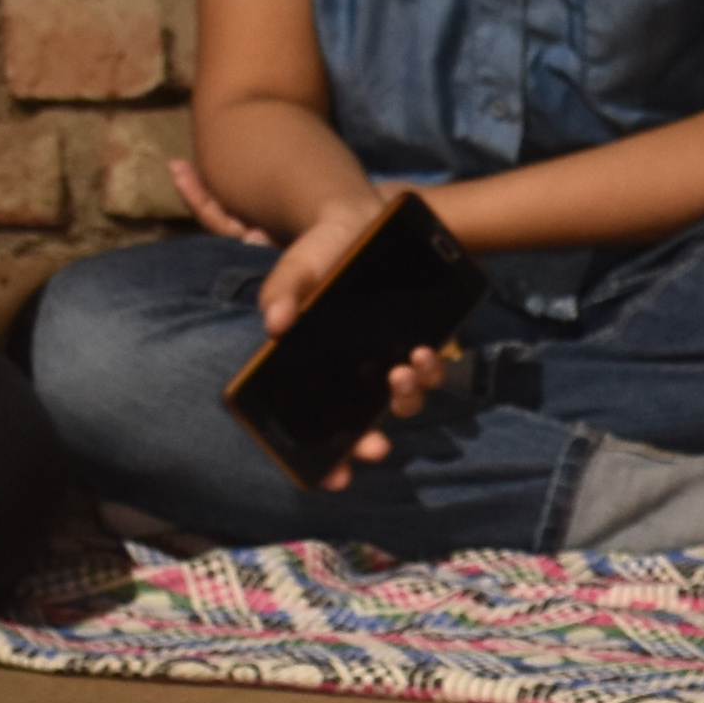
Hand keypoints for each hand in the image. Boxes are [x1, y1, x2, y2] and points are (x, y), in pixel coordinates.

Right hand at [177, 161, 460, 490]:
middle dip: (368, 439)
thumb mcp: (297, 266)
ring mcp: (387, 361)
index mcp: (318, 370)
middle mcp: (354, 375)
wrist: (363, 223)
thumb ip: (283, 290)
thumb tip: (275, 323)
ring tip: (402, 370)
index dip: (328, 459)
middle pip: (364, 423)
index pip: (320, 425)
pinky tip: (422, 351)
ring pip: (401, 400)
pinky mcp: (416, 342)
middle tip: (376, 444)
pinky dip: (428, 368)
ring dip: (405, 397)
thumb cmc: (320, 252)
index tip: (334, 480)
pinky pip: (427, 369)